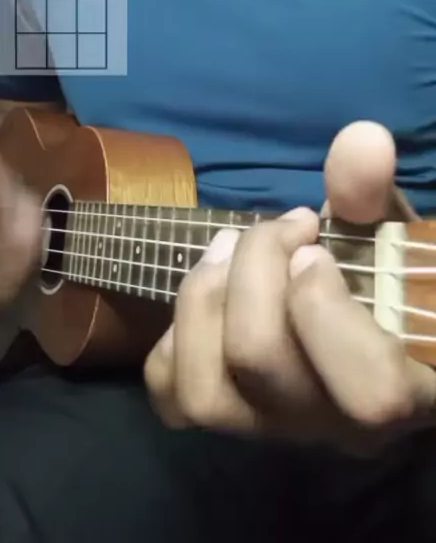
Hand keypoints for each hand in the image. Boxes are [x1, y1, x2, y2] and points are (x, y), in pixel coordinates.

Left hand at [145, 121, 435, 451]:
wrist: (357, 323)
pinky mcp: (225, 419)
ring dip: (202, 299)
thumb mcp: (384, 232)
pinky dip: (172, 340)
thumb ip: (372, 193)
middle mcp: (330, 425)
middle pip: (259, 365)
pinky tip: (209, 293)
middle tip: (279, 227)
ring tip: (226, 247)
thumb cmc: (381, 279)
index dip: (325, 309)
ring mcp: (270, 429)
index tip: (314, 247)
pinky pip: (172, 398)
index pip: (368, 392)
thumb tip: (361, 139)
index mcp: (397, 387)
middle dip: (252, 271)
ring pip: (205, 393)